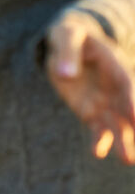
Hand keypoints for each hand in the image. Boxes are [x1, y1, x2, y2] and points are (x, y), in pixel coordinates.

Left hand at [46, 10, 134, 163]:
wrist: (68, 44)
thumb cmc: (72, 35)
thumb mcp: (66, 35)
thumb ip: (67, 52)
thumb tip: (66, 74)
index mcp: (116, 67)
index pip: (128, 86)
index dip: (134, 101)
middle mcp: (116, 90)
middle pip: (130, 112)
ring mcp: (105, 104)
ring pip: (118, 127)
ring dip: (124, 143)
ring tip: (127, 159)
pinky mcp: (91, 113)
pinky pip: (98, 130)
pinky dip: (99, 142)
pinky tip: (97, 152)